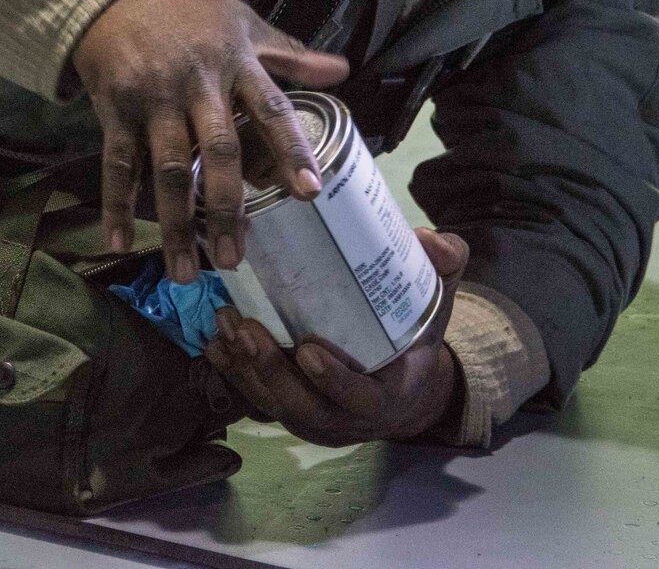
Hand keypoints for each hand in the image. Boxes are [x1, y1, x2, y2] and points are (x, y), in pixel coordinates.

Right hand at [70, 0, 348, 280]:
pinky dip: (116, 204)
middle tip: (235, 258)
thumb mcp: (244, 22)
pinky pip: (117, 163)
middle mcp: (197, 84)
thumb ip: (291, 54)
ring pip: (167, 170)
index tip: (310, 193)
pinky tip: (119, 241)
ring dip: (176, 224)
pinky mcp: (115, 108)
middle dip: (227, 208)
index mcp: (235, 63)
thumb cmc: (188, 10)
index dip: (291, 150)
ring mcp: (153, 98)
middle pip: (217, 152)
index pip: (271, 111)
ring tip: (186, 272)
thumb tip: (344, 69)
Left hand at [204, 228, 469, 444]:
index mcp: (385, 397)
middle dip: (270, 370)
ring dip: (244, 368)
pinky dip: (234, 373)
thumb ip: (442, 269)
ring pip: (272, 403)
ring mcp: (313, 420)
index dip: (334, 381)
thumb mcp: (436, 306)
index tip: (309, 350)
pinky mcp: (290, 413)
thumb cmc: (416, 340)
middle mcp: (344, 419)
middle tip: (247, 327)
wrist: (404, 389)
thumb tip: (430, 238)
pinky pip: (258, 400)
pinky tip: (216, 343)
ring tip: (226, 323)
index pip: (358, 399)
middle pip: (301, 405)